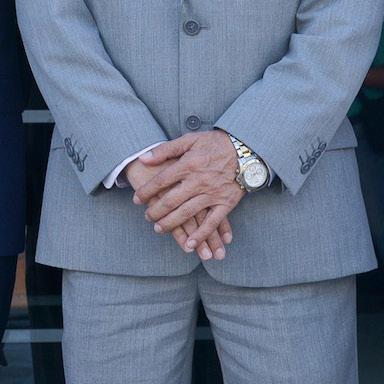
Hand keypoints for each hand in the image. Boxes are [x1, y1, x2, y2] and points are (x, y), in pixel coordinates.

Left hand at [123, 143, 232, 259]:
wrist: (246, 149)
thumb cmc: (215, 143)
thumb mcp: (189, 140)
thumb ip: (165, 150)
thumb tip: (143, 159)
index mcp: (188, 165)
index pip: (161, 181)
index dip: (146, 192)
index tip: (137, 199)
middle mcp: (198, 181)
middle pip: (171, 200)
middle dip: (155, 211)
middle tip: (147, 217)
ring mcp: (212, 194)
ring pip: (187, 213)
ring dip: (171, 223)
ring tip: (159, 229)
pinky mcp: (225, 203)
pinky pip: (212, 222)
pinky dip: (201, 234)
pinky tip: (190, 244)